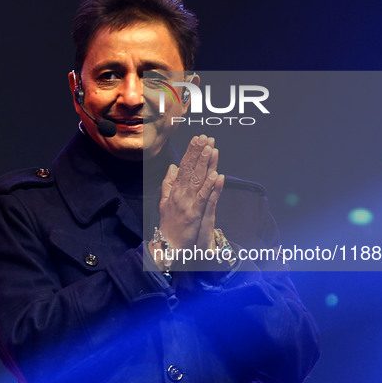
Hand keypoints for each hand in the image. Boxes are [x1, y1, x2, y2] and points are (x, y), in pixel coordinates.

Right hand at [157, 134, 224, 250]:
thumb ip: (169, 183)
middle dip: (198, 152)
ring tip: (211, 148)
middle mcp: (180, 193)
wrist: (168, 245)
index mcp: (175, 190)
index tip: (198, 138)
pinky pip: (204, 197)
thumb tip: (173, 167)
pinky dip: (210, 186)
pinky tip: (216, 175)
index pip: (184, 166)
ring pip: (198, 179)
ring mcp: (187, 203)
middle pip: (191, 169)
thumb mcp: (165, 201)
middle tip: (206, 137)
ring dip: (204, 163)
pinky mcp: (195, 213)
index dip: (191, 152)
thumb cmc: (169, 224)